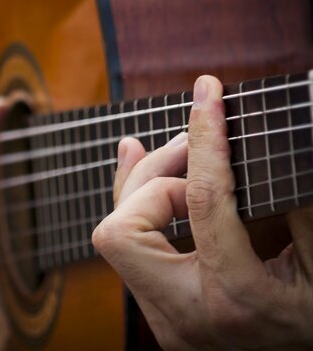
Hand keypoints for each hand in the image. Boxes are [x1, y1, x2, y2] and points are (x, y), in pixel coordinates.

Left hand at [93, 76, 312, 349]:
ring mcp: (165, 318)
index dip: (206, 139)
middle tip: (194, 142)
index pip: (203, 201)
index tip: (209, 93)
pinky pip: (129, 248)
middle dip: (155, 175)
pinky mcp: (159, 309)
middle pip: (123, 228)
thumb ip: (296, 201)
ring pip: (116, 237)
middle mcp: (185, 315)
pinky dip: (138, 204)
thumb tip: (272, 135)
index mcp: (237, 300)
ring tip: (181, 151)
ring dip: (145, 185)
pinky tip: (147, 169)